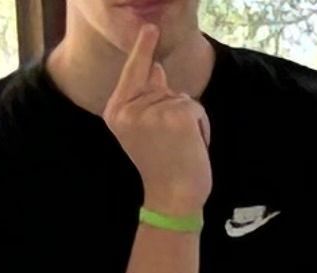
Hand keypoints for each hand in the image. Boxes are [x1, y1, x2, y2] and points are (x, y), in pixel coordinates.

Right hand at [101, 24, 210, 213]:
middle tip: (170, 142)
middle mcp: (129, 109)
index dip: (142, 49)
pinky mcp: (175, 116)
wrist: (172, 199)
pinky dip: (201, 125)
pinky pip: (195, 106)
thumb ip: (147, 99)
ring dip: (189, 119)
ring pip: (180, 96)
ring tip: (181, 147)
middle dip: (172, 105)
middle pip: (159, 83)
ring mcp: (151, 111)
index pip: (131, 73)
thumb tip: (156, 68)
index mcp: (116, 111)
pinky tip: (193, 146)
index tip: (150, 29)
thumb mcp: (144, 131)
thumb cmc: (162, 168)